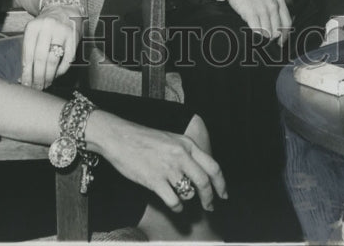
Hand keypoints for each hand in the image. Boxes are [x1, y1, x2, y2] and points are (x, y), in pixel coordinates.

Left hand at [20, 5, 79, 89]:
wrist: (64, 9)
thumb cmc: (46, 25)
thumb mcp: (34, 32)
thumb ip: (29, 50)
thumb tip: (24, 76)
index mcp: (33, 27)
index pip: (28, 54)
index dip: (26, 72)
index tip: (25, 84)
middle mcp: (47, 27)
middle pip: (40, 58)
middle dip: (37, 76)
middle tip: (36, 87)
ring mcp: (62, 31)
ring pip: (53, 59)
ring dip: (49, 75)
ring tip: (46, 84)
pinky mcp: (74, 36)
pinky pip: (68, 58)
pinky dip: (62, 69)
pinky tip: (56, 75)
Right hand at [90, 114, 227, 212]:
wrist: (120, 137)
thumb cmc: (144, 139)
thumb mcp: (171, 139)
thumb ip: (186, 153)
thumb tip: (200, 173)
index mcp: (187, 144)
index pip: (213, 166)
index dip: (221, 183)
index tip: (223, 194)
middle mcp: (181, 155)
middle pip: (205, 182)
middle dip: (210, 198)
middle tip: (210, 206)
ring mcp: (168, 168)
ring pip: (190, 193)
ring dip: (189, 199)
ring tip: (183, 198)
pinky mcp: (154, 180)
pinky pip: (174, 201)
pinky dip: (176, 206)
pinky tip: (174, 204)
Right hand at [226, 0, 291, 45]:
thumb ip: (275, 7)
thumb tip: (276, 26)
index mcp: (279, 0)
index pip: (287, 23)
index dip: (284, 35)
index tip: (280, 42)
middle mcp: (273, 5)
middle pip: (277, 30)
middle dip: (271, 37)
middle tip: (265, 39)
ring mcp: (263, 9)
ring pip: (267, 33)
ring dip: (262, 36)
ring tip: (256, 31)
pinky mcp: (251, 12)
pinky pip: (257, 30)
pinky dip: (254, 33)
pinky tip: (250, 29)